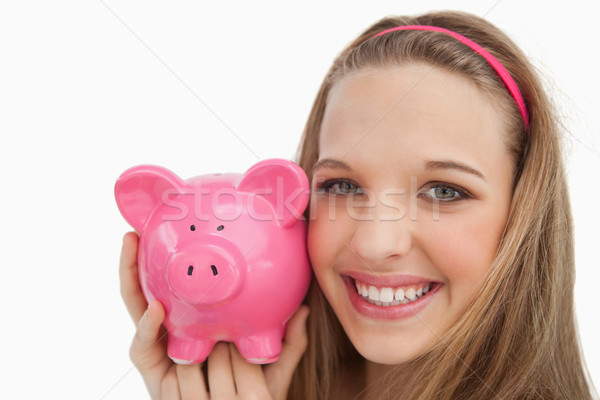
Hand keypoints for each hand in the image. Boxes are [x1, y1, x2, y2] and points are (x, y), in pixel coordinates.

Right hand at [119, 231, 309, 398]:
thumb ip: (288, 344)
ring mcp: (162, 349)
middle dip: (138, 263)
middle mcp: (176, 332)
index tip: (167, 230)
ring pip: (142, 310)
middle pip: (149, 292)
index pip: (178, 288)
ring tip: (132, 248)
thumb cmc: (250, 395)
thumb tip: (304, 310)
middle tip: (134, 233)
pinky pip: (143, 347)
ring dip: (138, 280)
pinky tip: (156, 308)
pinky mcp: (152, 371)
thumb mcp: (270, 366)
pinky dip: (146, 327)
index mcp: (198, 324)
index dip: (169, 262)